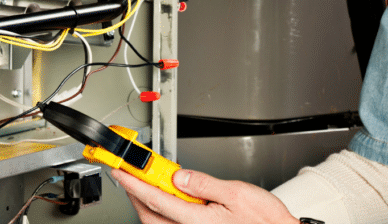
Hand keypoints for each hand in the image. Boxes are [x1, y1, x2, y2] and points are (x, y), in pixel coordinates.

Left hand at [113, 168, 299, 223]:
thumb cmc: (265, 222)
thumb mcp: (237, 193)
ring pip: (157, 223)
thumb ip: (205, 184)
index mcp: (197, 220)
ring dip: (147, 204)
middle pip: (149, 214)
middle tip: (128, 174)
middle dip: (135, 194)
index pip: (155, 198)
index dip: (134, 182)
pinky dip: (161, 213)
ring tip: (145, 183)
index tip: (122, 170)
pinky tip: (167, 200)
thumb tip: (179, 177)